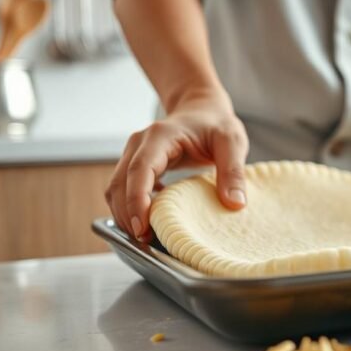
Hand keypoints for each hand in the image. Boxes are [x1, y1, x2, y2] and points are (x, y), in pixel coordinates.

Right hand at [105, 89, 248, 241]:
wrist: (201, 108)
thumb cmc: (215, 123)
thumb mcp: (232, 142)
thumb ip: (233, 171)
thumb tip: (235, 204)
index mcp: (160, 136)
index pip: (139, 171)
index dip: (137, 201)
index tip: (142, 227)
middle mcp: (139, 144)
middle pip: (120, 184)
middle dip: (128, 215)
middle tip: (146, 243)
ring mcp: (133, 154)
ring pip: (116, 189)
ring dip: (126, 215)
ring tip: (146, 239)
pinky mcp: (135, 166)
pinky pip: (123, 190)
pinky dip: (130, 209)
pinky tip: (149, 223)